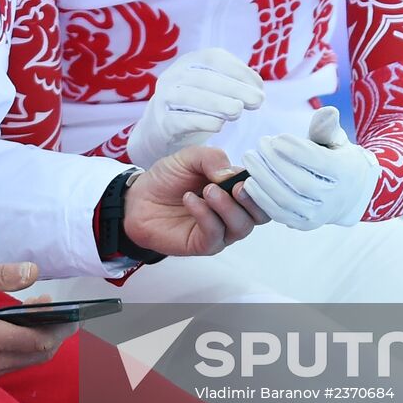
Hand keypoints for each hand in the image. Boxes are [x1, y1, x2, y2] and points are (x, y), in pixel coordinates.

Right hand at [0, 262, 73, 377]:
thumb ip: (4, 275)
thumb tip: (34, 271)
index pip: (38, 342)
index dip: (61, 329)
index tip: (76, 316)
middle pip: (37, 356)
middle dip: (57, 337)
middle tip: (70, 317)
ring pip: (25, 362)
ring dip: (41, 343)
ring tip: (50, 318)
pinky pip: (11, 364)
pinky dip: (25, 349)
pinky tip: (27, 330)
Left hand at [122, 145, 270, 256]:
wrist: (138, 198)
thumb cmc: (168, 178)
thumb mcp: (190, 157)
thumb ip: (212, 158)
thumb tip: (232, 174)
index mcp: (235, 190)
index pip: (264, 193)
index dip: (263, 185)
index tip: (250, 175)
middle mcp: (233, 212)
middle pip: (261, 214)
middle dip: (254, 200)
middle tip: (235, 186)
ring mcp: (220, 231)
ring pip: (241, 226)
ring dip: (227, 206)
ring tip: (207, 190)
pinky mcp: (203, 244)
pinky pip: (215, 234)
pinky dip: (205, 215)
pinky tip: (190, 200)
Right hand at [127, 49, 265, 167]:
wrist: (161, 128)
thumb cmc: (195, 106)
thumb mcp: (212, 88)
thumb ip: (233, 84)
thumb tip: (257, 89)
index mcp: (188, 62)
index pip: (213, 58)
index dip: (239, 70)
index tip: (259, 86)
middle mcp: (173, 76)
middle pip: (204, 78)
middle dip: (234, 88)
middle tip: (257, 101)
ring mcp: (164, 98)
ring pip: (190, 97)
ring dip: (218, 104)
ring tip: (238, 111)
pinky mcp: (162, 122)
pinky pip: (181, 120)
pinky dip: (202, 121)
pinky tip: (219, 126)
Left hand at [240, 106, 380, 230]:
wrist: (348, 194)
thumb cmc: (336, 159)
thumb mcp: (336, 140)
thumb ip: (327, 126)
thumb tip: (327, 110)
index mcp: (345, 173)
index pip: (317, 161)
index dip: (294, 149)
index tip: (276, 138)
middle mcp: (333, 197)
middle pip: (300, 182)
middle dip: (275, 161)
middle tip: (259, 144)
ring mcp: (318, 214)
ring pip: (286, 200)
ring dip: (263, 179)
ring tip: (249, 159)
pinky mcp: (303, 224)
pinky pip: (279, 214)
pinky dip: (261, 199)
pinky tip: (249, 182)